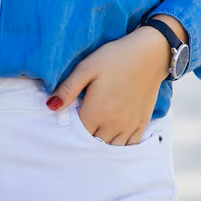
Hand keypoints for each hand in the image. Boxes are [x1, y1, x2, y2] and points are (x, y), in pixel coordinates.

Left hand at [45, 27, 171, 144]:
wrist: (149, 53)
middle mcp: (112, 125)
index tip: (70, 116)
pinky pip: (129, 145)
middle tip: (84, 120)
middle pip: (93, 142)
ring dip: (102, 141)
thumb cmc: (115, 57)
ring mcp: (129, 127)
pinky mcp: (142, 124)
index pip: (77, 133)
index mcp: (96, 112)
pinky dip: (120, 144)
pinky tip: (114, 135)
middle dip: (86, 136)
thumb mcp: (87, 67)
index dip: (72, 127)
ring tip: (97, 128)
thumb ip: (68, 89)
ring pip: (110, 147)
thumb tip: (51, 107)